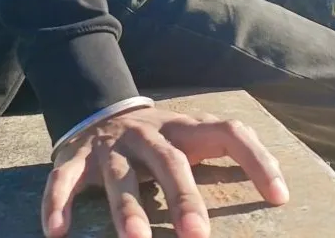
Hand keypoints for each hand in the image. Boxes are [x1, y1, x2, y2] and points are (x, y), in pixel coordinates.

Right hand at [41, 106, 288, 237]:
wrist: (99, 109)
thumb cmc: (158, 140)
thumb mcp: (190, 138)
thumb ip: (225, 152)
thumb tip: (278, 185)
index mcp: (183, 128)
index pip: (227, 132)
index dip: (255, 159)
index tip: (278, 196)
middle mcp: (148, 133)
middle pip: (169, 161)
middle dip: (183, 197)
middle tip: (197, 236)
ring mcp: (110, 146)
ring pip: (121, 176)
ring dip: (128, 209)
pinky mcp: (76, 156)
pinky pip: (65, 178)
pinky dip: (58, 203)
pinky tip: (57, 232)